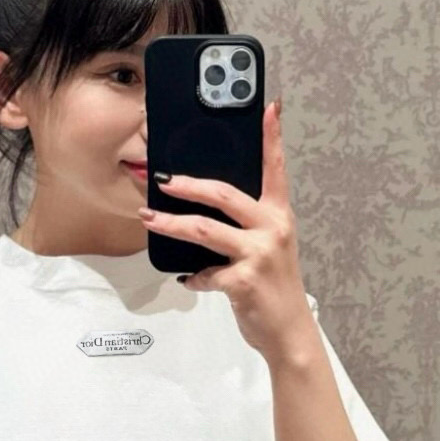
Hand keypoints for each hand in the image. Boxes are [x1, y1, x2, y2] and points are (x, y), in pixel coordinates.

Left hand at [136, 96, 318, 363]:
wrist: (289, 333)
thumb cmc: (275, 289)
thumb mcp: (270, 248)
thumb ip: (248, 226)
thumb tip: (206, 209)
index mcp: (279, 216)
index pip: (275, 169)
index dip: (272, 137)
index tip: (268, 108)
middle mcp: (272, 229)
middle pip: (224, 194)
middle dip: (188, 184)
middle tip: (163, 179)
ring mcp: (259, 255)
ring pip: (204, 230)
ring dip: (171, 224)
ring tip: (150, 218)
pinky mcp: (244, 281)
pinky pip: (205, 273)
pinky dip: (193, 277)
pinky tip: (189, 279)